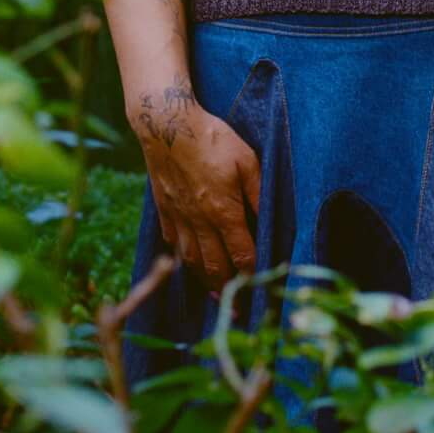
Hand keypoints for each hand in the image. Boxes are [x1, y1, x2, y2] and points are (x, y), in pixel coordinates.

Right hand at [133, 80, 261, 294]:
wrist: (166, 124)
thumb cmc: (212, 138)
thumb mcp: (247, 160)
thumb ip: (259, 193)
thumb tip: (270, 220)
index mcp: (223, 212)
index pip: (241, 254)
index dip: (251, 274)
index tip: (259, 289)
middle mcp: (199, 221)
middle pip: (214, 264)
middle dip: (227, 288)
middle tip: (236, 308)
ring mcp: (178, 216)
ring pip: (191, 258)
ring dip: (203, 278)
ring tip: (213, 292)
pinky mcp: (163, 207)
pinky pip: (171, 239)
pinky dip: (180, 254)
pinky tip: (185, 259)